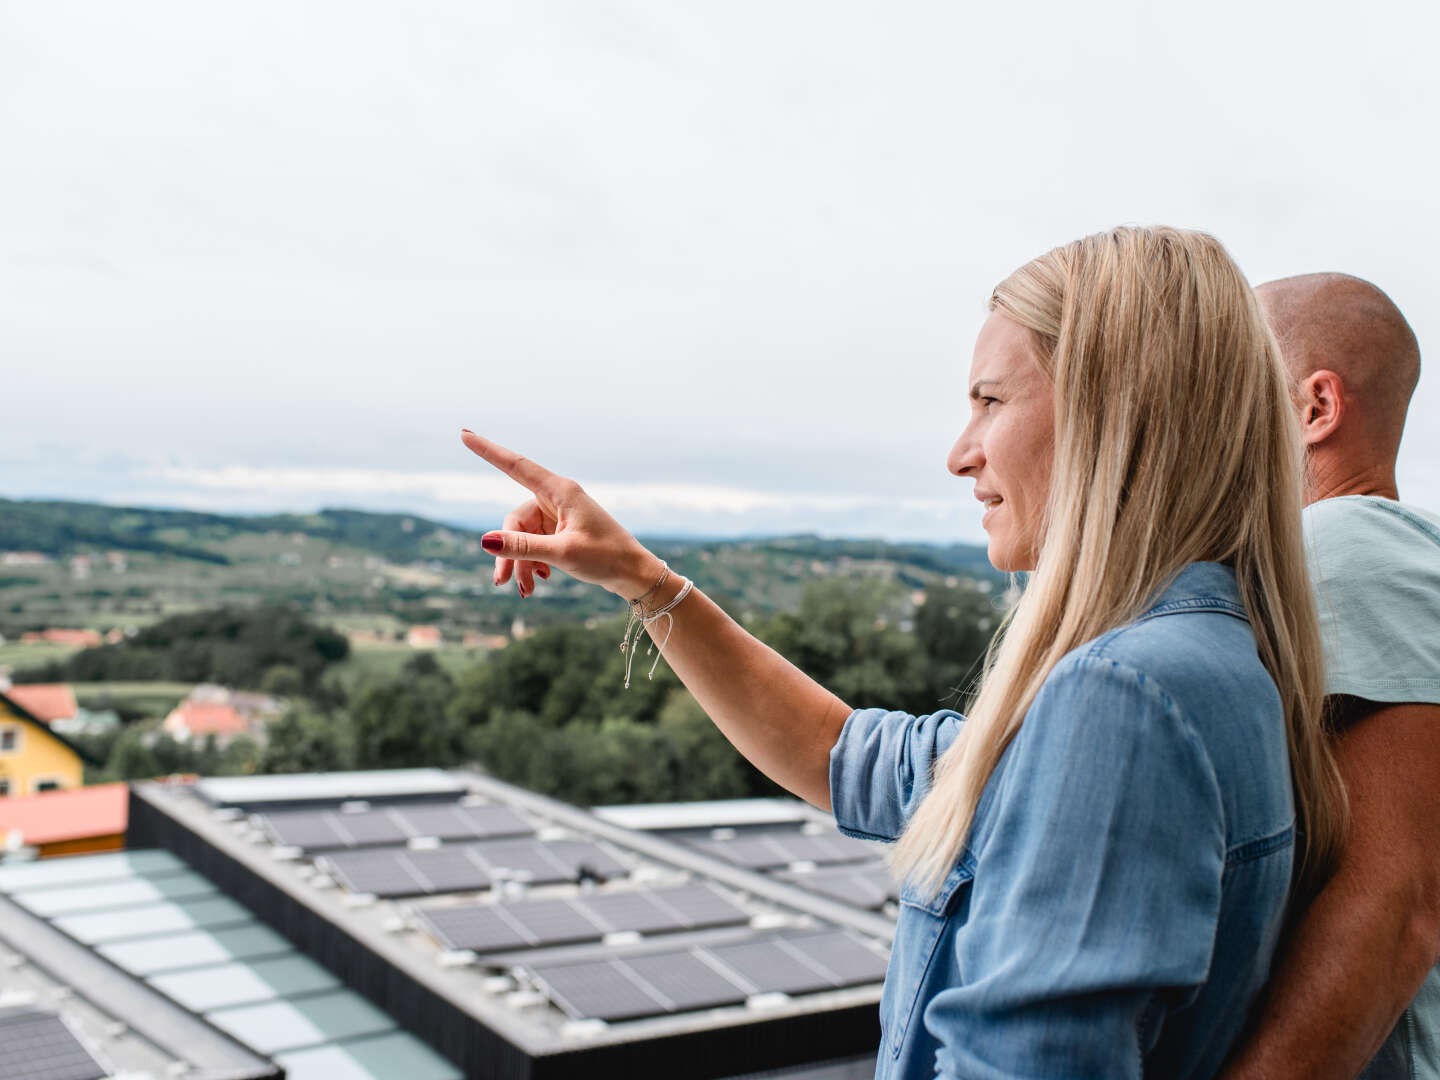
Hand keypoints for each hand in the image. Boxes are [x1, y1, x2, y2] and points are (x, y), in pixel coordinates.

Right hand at [460, 430, 660, 598]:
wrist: (634, 574)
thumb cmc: (606, 558)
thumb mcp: (562, 553)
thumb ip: (523, 547)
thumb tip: (485, 541)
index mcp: (561, 491)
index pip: (516, 465)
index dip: (488, 450)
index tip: (464, 433)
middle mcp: (557, 499)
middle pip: (515, 520)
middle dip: (508, 551)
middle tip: (502, 583)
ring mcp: (558, 516)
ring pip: (523, 536)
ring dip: (521, 563)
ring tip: (526, 591)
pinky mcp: (561, 532)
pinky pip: (534, 544)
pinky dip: (532, 562)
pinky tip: (539, 580)